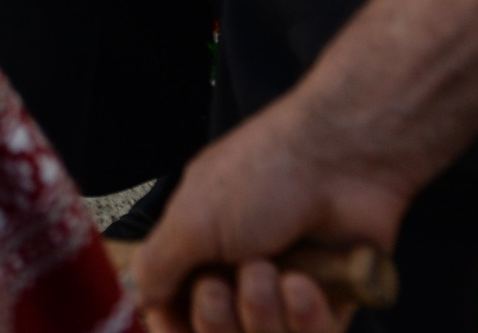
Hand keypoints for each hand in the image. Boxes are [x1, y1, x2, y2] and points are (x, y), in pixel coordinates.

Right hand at [132, 99, 409, 332]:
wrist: (340, 162)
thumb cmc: (261, 176)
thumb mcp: (191, 220)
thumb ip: (156, 268)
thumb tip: (137, 298)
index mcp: (199, 247)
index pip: (175, 309)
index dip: (173, 326)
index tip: (176, 329)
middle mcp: (238, 271)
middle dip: (216, 316)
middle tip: (222, 282)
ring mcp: (283, 289)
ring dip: (262, 309)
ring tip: (272, 268)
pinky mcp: (328, 303)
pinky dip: (305, 316)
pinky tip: (304, 282)